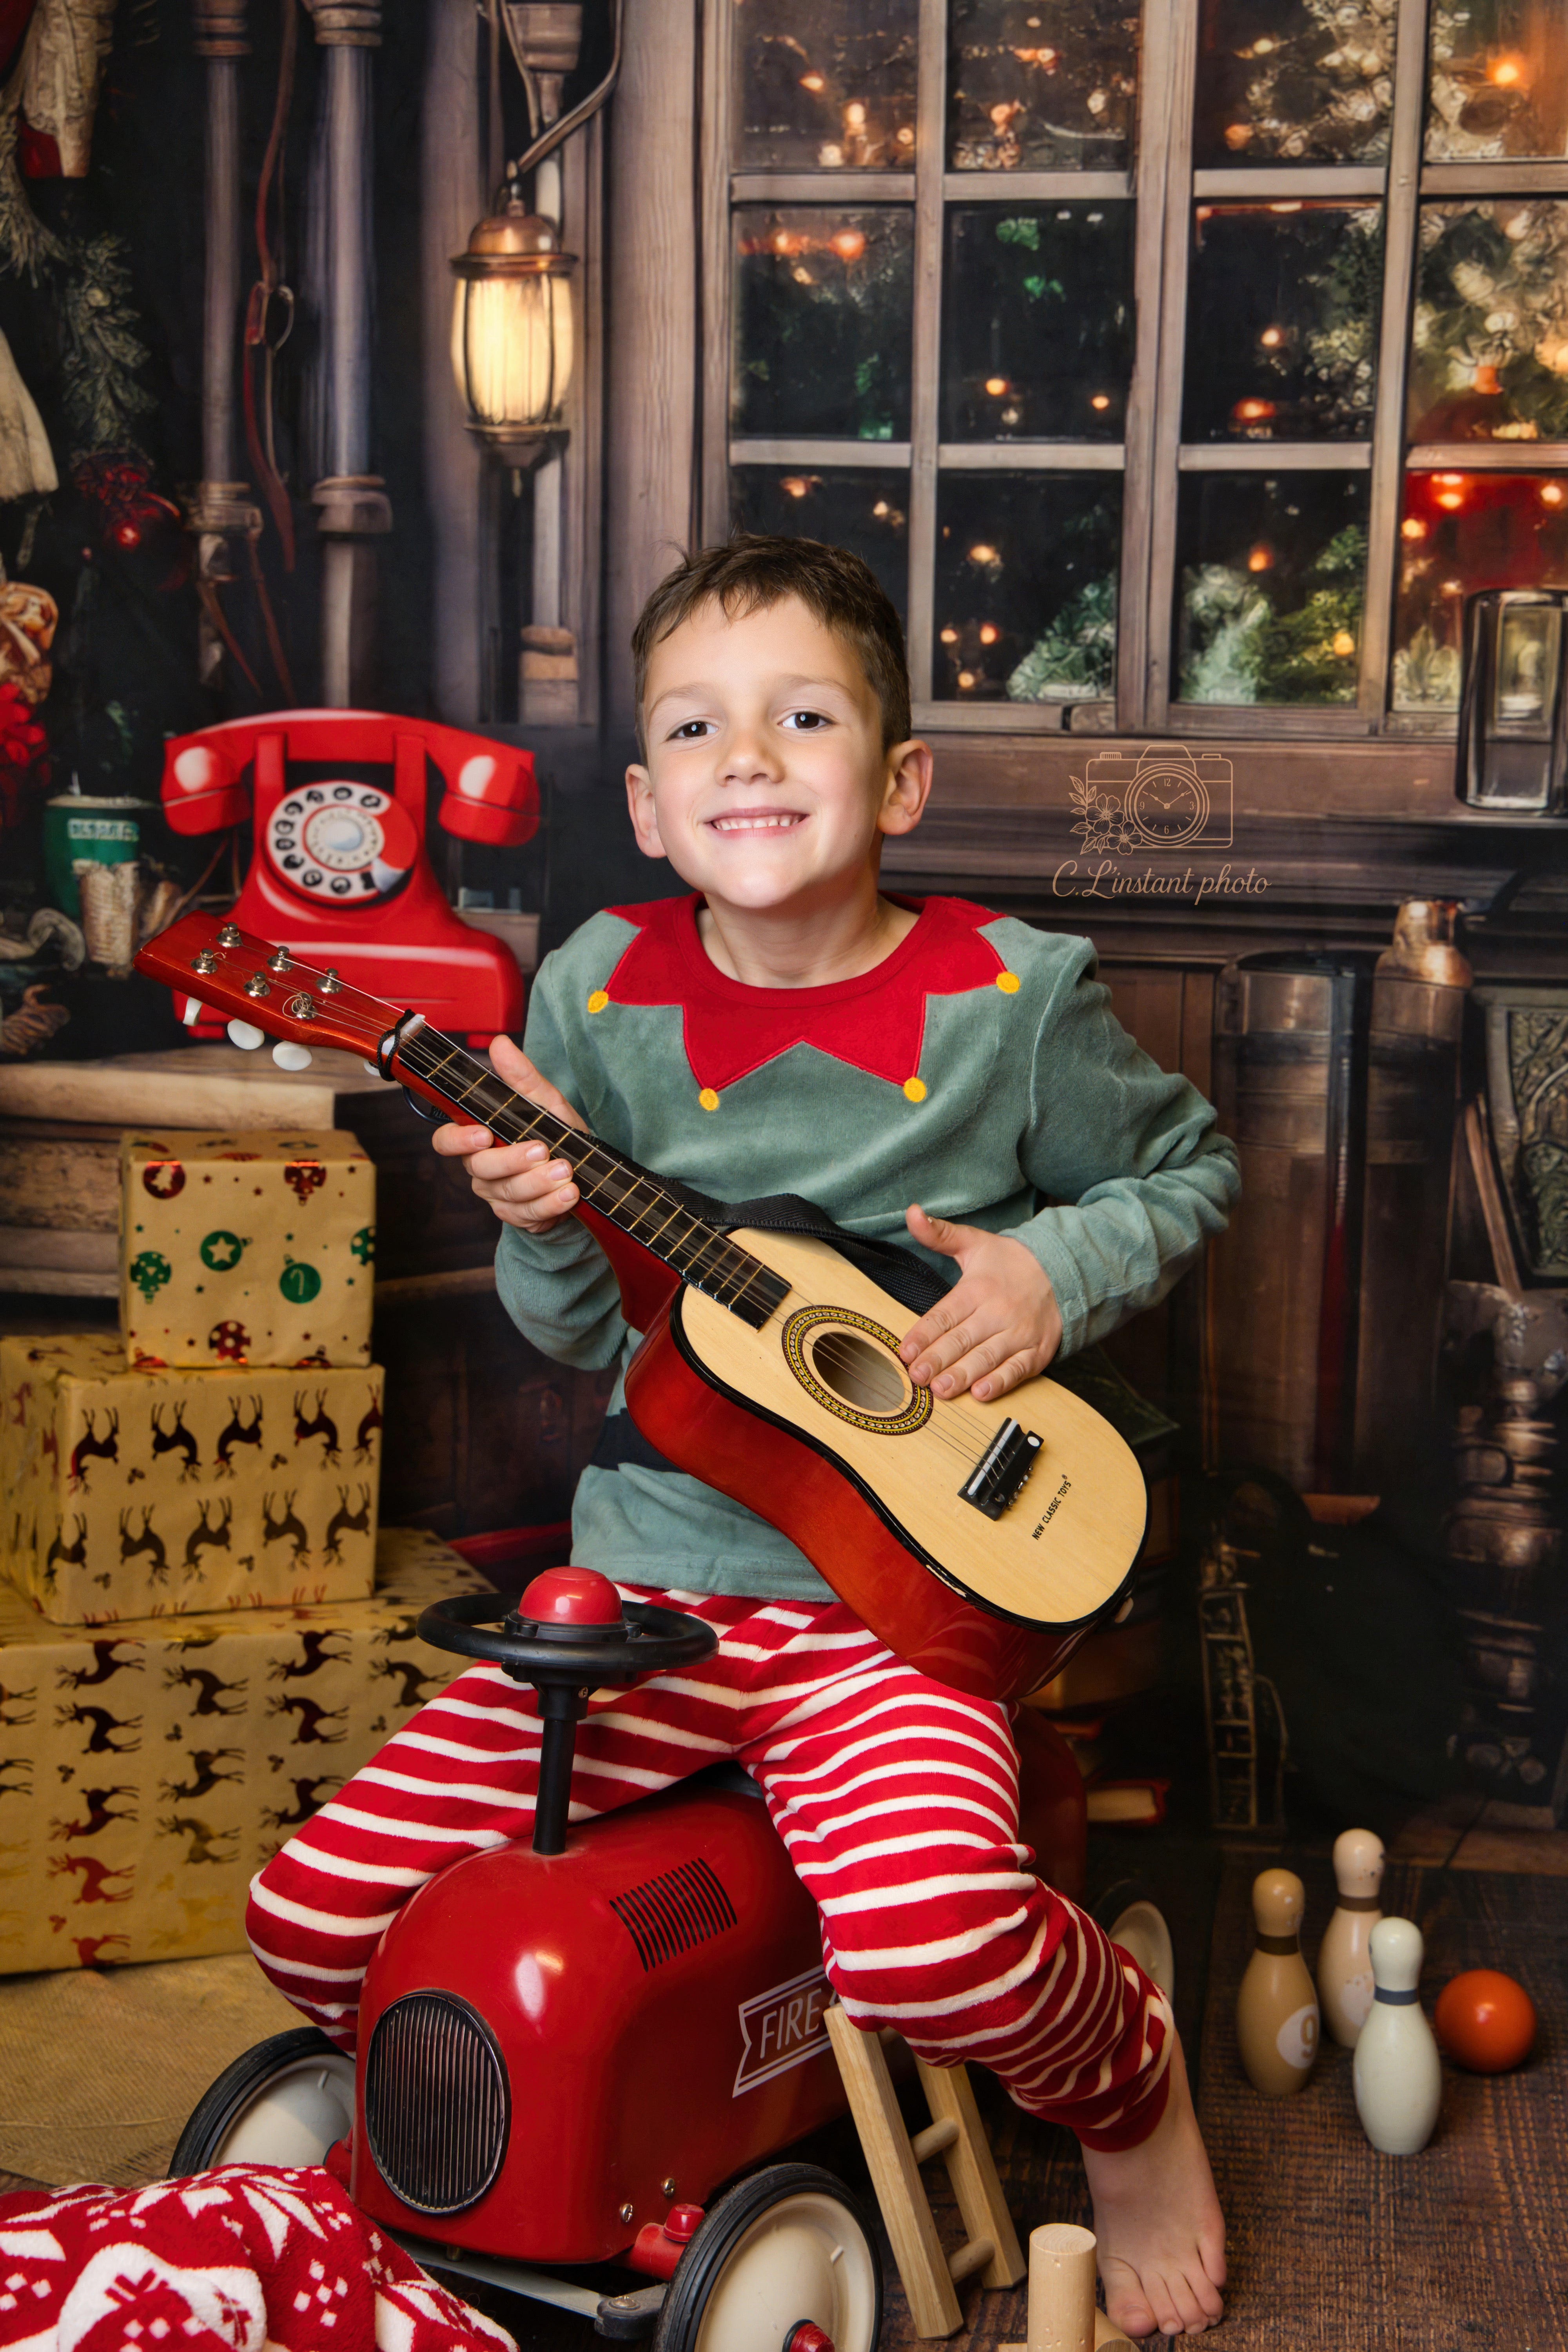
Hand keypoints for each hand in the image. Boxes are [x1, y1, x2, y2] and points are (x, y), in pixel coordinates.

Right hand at [430, 1033, 587, 1236]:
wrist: (584, 1170)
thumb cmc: (556, 1132)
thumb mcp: (544, 1101)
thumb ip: (521, 1077)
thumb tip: (500, 1044)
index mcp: (478, 1137)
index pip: (446, 1141)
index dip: (458, 1140)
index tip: (483, 1134)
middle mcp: (481, 1169)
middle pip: (481, 1168)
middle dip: (513, 1160)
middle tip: (542, 1150)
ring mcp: (499, 1196)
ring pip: (508, 1193)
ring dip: (539, 1183)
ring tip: (566, 1171)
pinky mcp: (519, 1216)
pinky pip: (529, 1215)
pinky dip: (552, 1205)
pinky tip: (570, 1194)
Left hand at [897, 1205, 1062, 1402]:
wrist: (1065, 1271)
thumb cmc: (1011, 1262)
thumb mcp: (974, 1242)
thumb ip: (939, 1234)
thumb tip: (912, 1212)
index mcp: (978, 1288)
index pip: (944, 1314)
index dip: (923, 1334)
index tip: (905, 1351)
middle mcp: (998, 1312)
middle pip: (962, 1339)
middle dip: (937, 1359)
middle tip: (917, 1376)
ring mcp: (1019, 1334)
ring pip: (986, 1357)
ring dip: (963, 1375)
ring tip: (941, 1389)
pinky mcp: (1036, 1352)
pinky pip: (1017, 1370)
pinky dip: (1000, 1383)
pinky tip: (982, 1393)